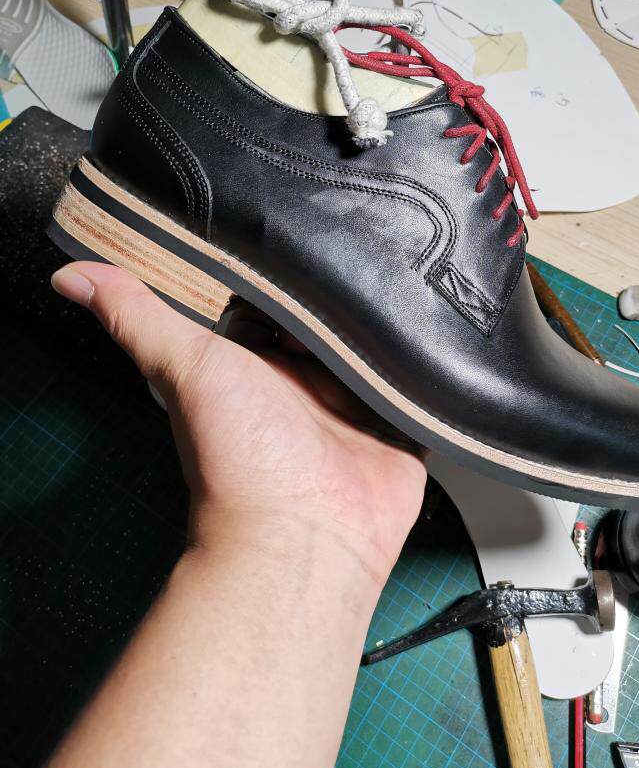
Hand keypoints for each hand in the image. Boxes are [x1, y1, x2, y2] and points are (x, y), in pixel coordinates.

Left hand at [51, 262, 426, 586]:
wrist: (302, 536)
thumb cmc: (239, 459)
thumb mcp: (185, 368)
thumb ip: (137, 317)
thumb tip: (70, 274)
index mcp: (259, 364)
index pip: (277, 302)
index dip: (287, 273)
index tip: (302, 232)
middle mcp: (307, 381)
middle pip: (333, 320)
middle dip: (347, 294)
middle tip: (369, 248)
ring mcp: (357, 403)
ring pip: (378, 346)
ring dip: (389, 324)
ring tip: (413, 275)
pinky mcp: (401, 423)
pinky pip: (421, 384)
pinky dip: (428, 366)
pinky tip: (440, 331)